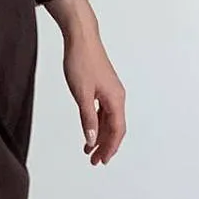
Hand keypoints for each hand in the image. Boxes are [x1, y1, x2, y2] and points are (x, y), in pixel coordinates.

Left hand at [63, 31, 126, 165]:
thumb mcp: (82, 95)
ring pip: (109, 120)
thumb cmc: (81, 61)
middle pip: (115, 128)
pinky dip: (98, 123)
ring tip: (89, 150)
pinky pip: (104, 111)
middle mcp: (117, 96)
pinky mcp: (103, 86)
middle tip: (94, 161)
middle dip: (106, 146)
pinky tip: (90, 129)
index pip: (117, 130)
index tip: (101, 161)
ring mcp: (111, 91)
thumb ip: (88, 119)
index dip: (110, 148)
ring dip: (101, 136)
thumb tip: (93, 140)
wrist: (81, 38)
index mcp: (115, 99)